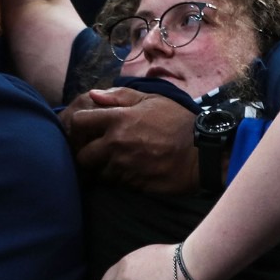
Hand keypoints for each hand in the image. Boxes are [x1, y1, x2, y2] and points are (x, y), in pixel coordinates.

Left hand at [63, 87, 198, 193]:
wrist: (202, 153)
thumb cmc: (177, 121)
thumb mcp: (151, 99)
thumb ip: (119, 96)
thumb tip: (92, 95)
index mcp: (117, 119)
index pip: (78, 122)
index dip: (77, 127)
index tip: (85, 130)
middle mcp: (115, 143)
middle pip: (82, 155)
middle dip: (86, 153)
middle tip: (96, 151)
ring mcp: (123, 166)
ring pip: (97, 172)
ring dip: (102, 168)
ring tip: (115, 162)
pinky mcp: (133, 184)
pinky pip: (115, 183)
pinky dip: (118, 178)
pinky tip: (129, 171)